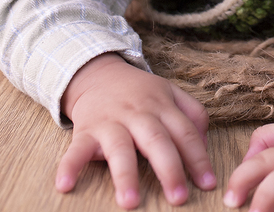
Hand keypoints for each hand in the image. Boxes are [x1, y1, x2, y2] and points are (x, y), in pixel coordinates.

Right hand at [57, 53, 214, 208]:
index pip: (184, 133)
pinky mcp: (85, 131)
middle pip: (157, 141)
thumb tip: (205, 145)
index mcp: (162, 106)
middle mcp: (138, 114)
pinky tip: (65, 185)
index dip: (198, 158)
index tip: (208, 184)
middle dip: (169, 170)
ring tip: (130, 202)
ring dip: (125, 175)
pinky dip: (69, 167)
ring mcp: (110, 122)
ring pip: (120, 148)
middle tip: (179, 198)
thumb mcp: (171, 93)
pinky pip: (75, 150)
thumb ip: (193, 114)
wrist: (97, 74)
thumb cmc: (140, 92)